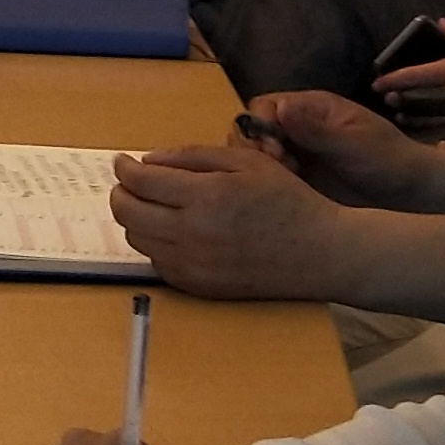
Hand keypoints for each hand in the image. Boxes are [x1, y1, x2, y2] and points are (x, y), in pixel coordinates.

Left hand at [108, 139, 362, 302]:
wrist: (322, 253)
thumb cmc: (288, 200)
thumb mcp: (246, 162)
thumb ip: (192, 156)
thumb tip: (148, 161)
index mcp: (205, 197)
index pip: (140, 182)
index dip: (124, 168)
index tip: (123, 162)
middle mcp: (193, 235)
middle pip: (127, 213)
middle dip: (121, 193)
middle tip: (131, 183)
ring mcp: (194, 266)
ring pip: (137, 240)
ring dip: (136, 219)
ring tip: (154, 206)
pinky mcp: (199, 288)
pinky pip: (158, 264)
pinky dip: (155, 245)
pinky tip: (173, 232)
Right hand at [241, 88, 444, 211]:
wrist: (413, 192)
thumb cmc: (388, 161)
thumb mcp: (353, 145)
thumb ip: (316, 129)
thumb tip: (280, 107)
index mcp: (312, 108)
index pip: (266, 106)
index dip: (260, 126)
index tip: (273, 152)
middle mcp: (300, 126)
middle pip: (256, 127)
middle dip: (255, 147)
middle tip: (277, 169)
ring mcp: (299, 150)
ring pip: (260, 151)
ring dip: (260, 165)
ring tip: (282, 182)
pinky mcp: (301, 176)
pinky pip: (272, 173)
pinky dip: (269, 180)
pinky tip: (284, 194)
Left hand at [376, 16, 444, 128]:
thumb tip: (440, 23)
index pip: (415, 75)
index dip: (393, 79)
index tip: (376, 81)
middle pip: (417, 98)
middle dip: (399, 97)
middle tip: (385, 97)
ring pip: (428, 119)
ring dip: (411, 117)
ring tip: (399, 114)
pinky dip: (431, 132)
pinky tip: (422, 131)